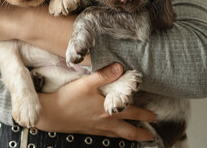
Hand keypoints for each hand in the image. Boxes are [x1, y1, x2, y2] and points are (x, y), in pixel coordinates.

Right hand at [36, 63, 155, 140]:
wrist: (52, 114)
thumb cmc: (68, 98)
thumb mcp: (86, 83)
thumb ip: (104, 75)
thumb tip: (120, 68)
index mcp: (108, 110)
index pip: (132, 113)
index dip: (145, 115)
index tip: (154, 116)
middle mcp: (105, 122)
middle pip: (129, 131)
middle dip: (142, 133)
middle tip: (151, 134)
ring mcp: (97, 128)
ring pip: (118, 136)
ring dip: (131, 137)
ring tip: (138, 137)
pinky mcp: (89, 131)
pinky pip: (107, 136)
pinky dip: (115, 137)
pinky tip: (114, 135)